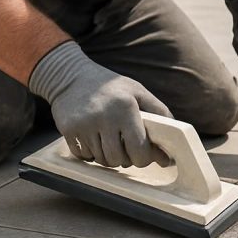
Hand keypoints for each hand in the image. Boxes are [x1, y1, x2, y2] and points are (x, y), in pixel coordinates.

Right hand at [29, 42, 171, 167]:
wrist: (70, 76)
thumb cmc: (110, 86)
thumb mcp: (137, 91)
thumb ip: (159, 114)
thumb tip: (169, 148)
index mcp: (125, 107)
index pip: (139, 150)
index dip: (144, 157)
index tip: (144, 154)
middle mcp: (104, 117)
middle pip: (119, 159)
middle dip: (126, 158)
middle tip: (126, 147)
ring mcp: (84, 126)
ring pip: (102, 161)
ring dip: (109, 156)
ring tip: (110, 140)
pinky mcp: (68, 131)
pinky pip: (85, 157)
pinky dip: (91, 153)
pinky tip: (93, 138)